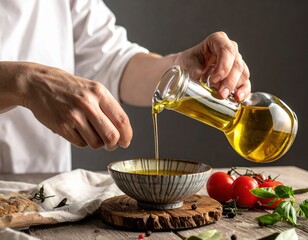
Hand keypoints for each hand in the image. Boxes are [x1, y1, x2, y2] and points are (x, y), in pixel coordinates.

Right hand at [2, 62, 131, 149]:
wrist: (37, 83)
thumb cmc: (69, 88)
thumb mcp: (92, 89)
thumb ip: (108, 107)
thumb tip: (122, 132)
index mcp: (99, 92)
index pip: (122, 120)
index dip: (127, 135)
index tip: (126, 142)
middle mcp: (88, 103)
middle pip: (112, 136)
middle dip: (114, 144)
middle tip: (111, 144)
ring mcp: (73, 115)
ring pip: (96, 143)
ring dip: (96, 143)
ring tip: (89, 132)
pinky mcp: (61, 126)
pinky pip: (80, 144)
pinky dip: (82, 141)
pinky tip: (76, 130)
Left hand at [175, 31, 250, 100]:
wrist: (184, 69)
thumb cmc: (186, 63)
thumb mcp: (188, 65)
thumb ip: (196, 74)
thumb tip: (203, 86)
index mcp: (217, 40)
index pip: (226, 50)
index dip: (223, 66)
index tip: (214, 80)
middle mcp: (230, 49)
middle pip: (236, 63)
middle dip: (229, 80)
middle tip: (221, 93)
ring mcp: (235, 62)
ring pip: (242, 73)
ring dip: (235, 87)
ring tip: (224, 96)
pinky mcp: (237, 75)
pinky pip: (245, 83)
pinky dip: (243, 91)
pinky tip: (238, 98)